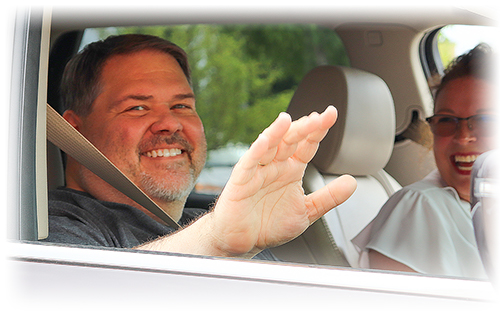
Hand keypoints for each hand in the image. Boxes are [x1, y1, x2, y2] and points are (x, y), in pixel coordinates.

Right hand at [209, 106, 356, 256]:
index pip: (307, 145)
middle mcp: (275, 166)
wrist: (244, 242)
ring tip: (287, 120)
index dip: (318, 130)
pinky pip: (248, 164)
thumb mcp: (307, 212)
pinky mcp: (241, 182)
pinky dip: (255, 152)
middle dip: (304, 128)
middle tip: (319, 117)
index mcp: (291, 169)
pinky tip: (264, 141)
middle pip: (290, 140)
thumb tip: (352, 182)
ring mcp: (257, 171)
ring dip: (277, 132)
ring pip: (268, 146)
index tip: (331, 115)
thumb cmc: (269, 225)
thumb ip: (329, 197)